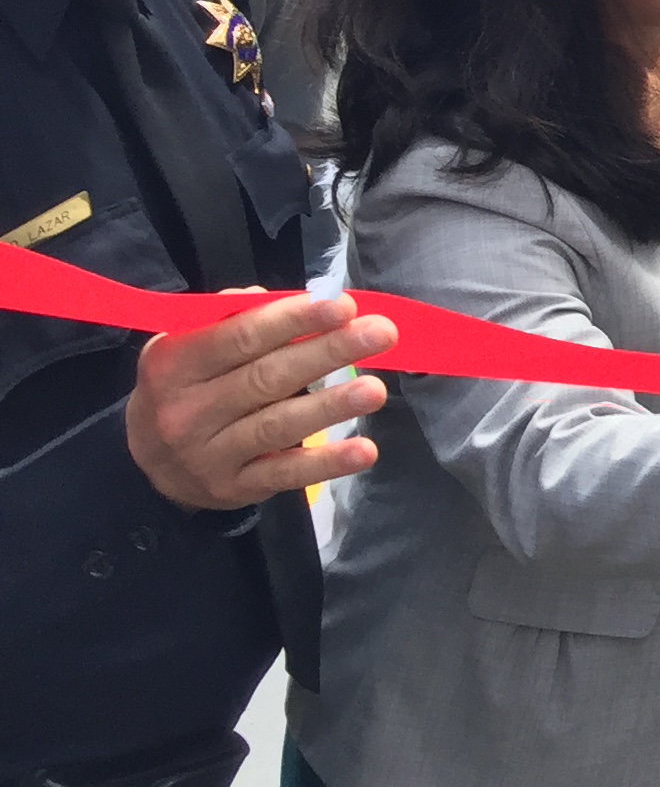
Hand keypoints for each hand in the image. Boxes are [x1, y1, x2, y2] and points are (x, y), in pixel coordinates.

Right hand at [125, 290, 395, 512]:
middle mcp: (186, 412)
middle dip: (327, 353)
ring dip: (330, 407)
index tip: (343, 306)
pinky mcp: (234, 488)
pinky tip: (364, 451)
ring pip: (277, 426)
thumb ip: (233, 317)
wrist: (151, 459)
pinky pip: (285, 473)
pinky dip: (327, 463)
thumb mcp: (189, 344)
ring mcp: (209, 455)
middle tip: (381, 334)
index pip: (238, 338)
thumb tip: (282, 298)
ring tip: (375, 391)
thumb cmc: (187, 384)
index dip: (292, 320)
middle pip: (265, 378)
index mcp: (173, 365)